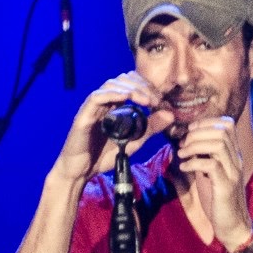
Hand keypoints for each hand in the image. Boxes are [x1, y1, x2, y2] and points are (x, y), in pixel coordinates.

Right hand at [48, 74, 176, 184]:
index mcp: (114, 105)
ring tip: (147, 101)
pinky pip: (97, 97)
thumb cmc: (103, 156)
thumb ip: (150, 128)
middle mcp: (104, 102)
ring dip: (132, 89)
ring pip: (111, 84)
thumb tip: (170, 114)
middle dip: (143, 86)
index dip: (147, 86)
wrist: (81, 172)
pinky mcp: (84, 115)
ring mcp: (93, 107)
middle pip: (123, 80)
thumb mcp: (134, 141)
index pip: (131, 84)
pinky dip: (113, 94)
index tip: (160, 99)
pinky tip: (127, 98)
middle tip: (157, 99)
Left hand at [173, 117, 251, 248]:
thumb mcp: (210, 174)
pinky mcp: (226, 187)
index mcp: (233, 155)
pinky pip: (211, 165)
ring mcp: (232, 173)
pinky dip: (194, 163)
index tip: (190, 131)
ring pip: (218, 145)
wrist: (233, 226)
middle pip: (222, 131)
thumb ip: (204, 157)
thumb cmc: (219, 201)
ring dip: (194, 146)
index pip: (228, 124)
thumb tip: (186, 143)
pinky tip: (184, 168)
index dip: (206, 122)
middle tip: (183, 143)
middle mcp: (236, 161)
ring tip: (181, 154)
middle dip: (198, 132)